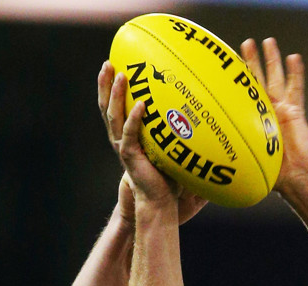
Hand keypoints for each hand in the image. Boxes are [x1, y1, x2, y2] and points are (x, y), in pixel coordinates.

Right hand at [100, 61, 206, 223]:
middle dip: (105, 85)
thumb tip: (202, 113)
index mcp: (128, 136)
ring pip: (113, 117)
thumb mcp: (171, 148)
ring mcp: (123, 147)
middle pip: (107, 107)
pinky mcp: (129, 156)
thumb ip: (177, 131)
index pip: (115, 108)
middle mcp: (121, 139)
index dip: (111, 89)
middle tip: (108, 62)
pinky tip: (140, 105)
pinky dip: (134, 119)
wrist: (160, 202)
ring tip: (121, 75)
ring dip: (115, 95)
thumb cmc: (169, 178)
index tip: (115, 66)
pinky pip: (130, 134)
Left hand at [239, 37, 307, 192]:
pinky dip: (296, 73)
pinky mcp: (295, 112)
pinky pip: (296, 88)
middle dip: (252, 61)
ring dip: (272, 60)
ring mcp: (281, 110)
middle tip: (246, 43)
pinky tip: (294, 57)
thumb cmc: (272, 175)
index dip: (233, 81)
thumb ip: (229, 152)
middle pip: (257, 80)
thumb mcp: (244, 161)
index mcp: (251, 121)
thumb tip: (200, 156)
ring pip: (276, 79)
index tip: (224, 64)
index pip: (240, 95)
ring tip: (268, 42)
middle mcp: (265, 112)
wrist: (296, 177)